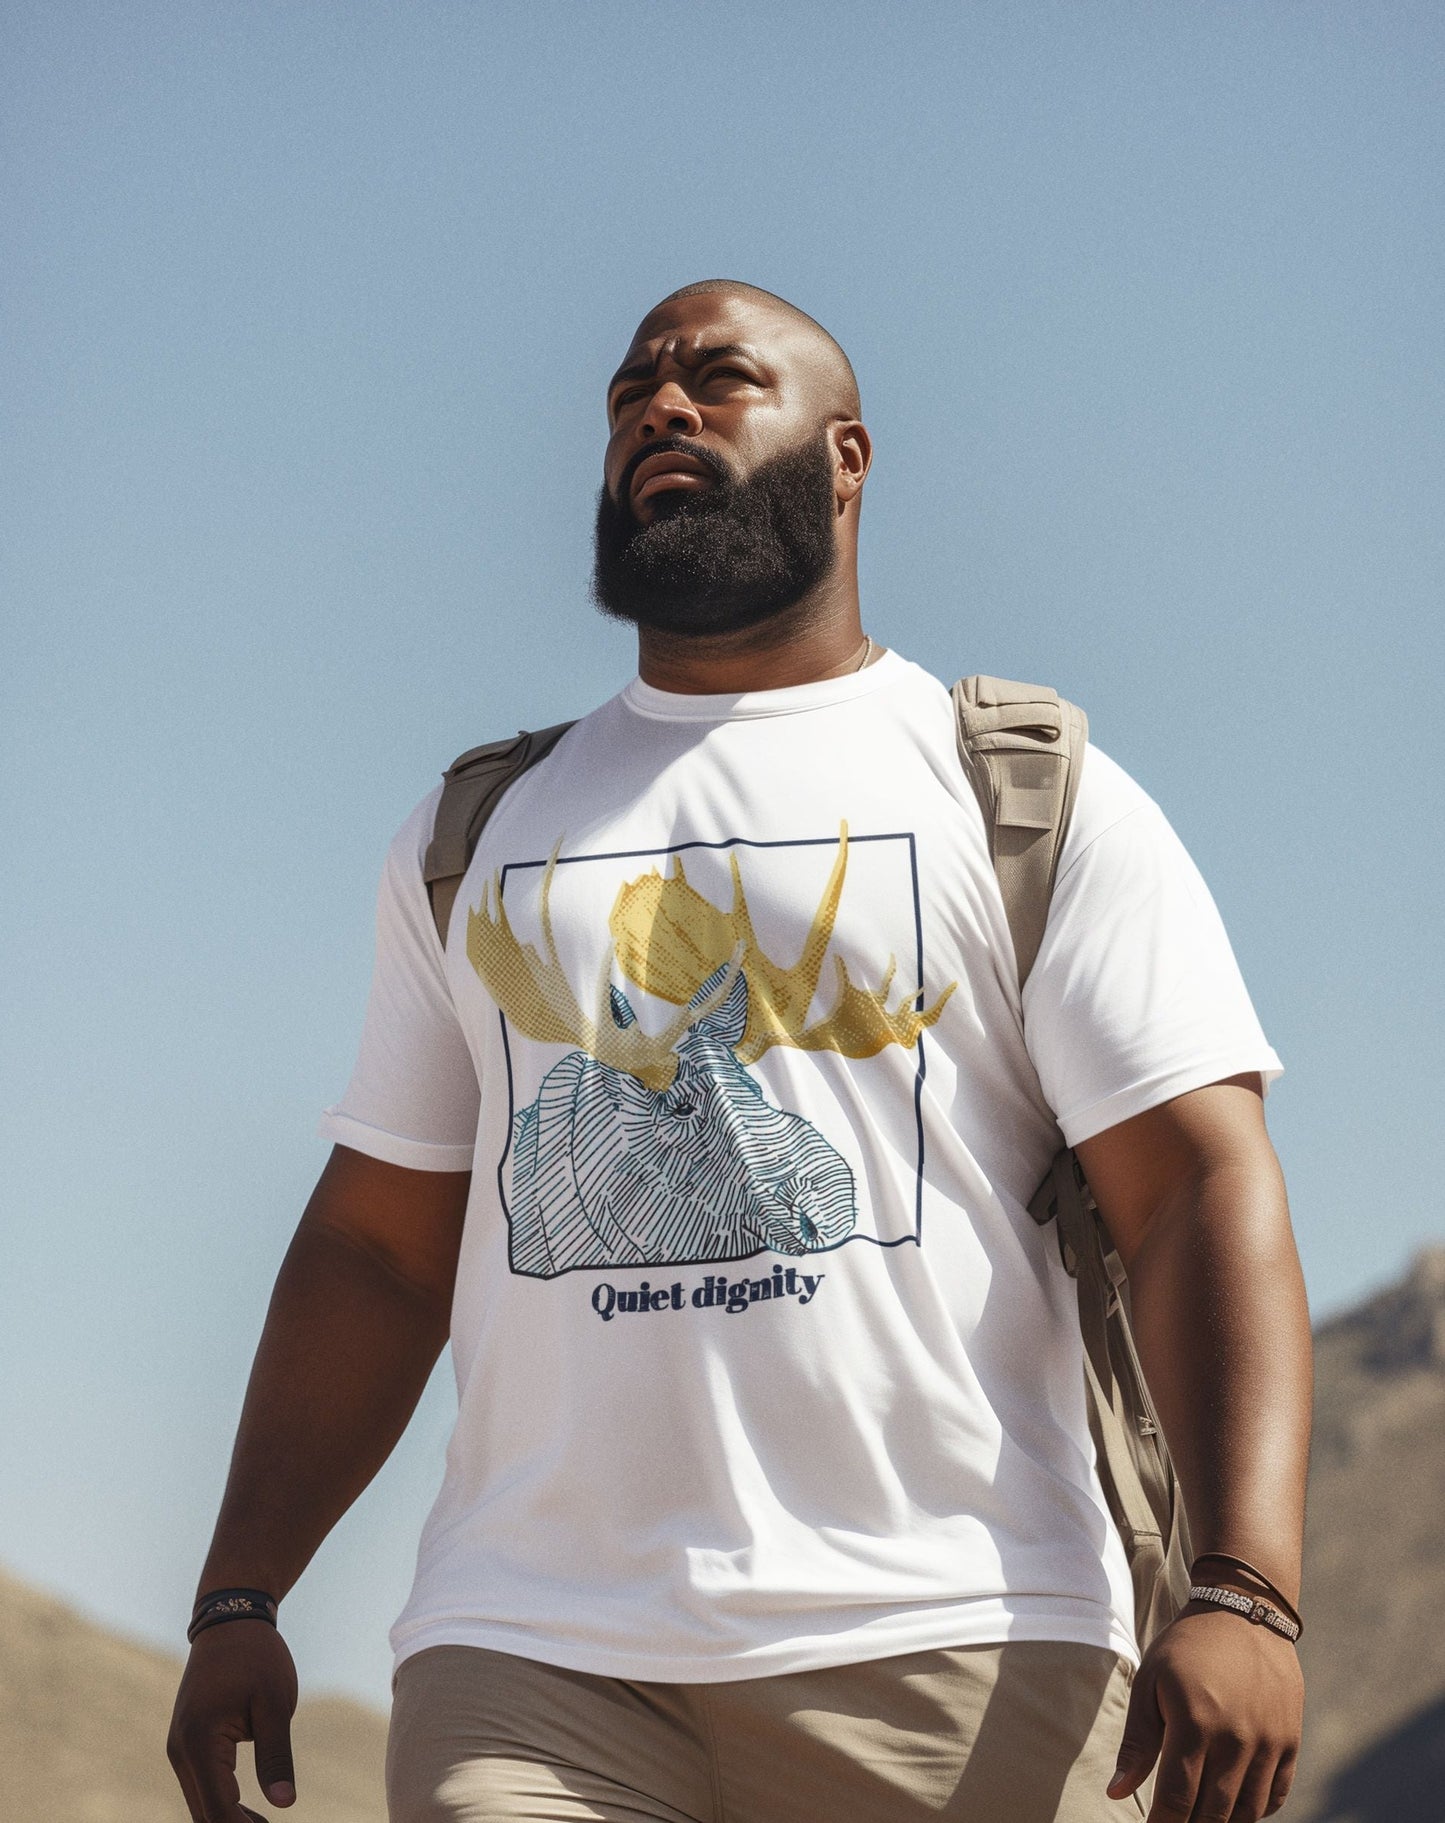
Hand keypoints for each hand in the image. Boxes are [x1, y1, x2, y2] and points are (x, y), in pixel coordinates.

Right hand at [167, 1620, 299, 1821]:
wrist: (230, 1619)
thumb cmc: (257, 1657)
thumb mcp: (275, 1704)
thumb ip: (277, 1755)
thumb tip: (285, 1804)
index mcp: (200, 1742)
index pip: (219, 1810)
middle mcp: (181, 1751)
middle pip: (204, 1815)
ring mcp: (180, 1748)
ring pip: (200, 1804)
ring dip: (229, 1821)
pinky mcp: (187, 1744)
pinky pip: (202, 1787)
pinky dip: (223, 1804)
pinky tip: (252, 1814)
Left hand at [1108, 1607, 1303, 1820]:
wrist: (1244, 1612)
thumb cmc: (1186, 1648)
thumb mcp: (1150, 1682)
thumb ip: (1137, 1742)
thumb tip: (1117, 1793)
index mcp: (1194, 1722)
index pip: (1177, 1797)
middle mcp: (1236, 1738)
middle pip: (1213, 1813)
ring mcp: (1269, 1742)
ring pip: (1247, 1812)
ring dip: (1222, 1822)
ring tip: (1201, 1816)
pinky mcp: (1290, 1741)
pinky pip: (1275, 1796)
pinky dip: (1255, 1810)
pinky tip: (1234, 1804)